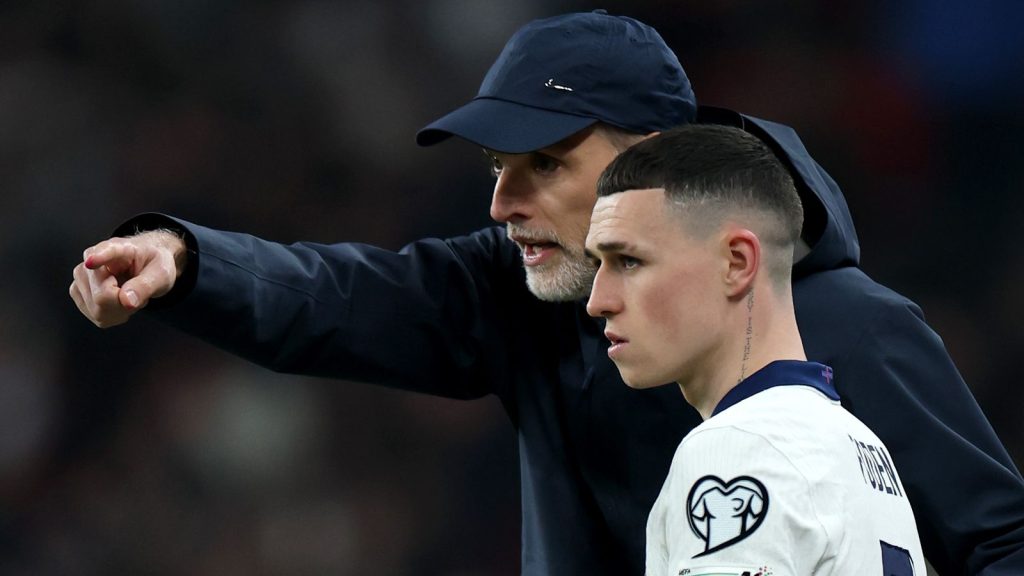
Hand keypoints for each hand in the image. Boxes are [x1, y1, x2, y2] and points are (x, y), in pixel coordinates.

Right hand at [69, 229, 186, 327]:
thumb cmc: (152, 263)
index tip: (91, 263)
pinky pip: (96, 315)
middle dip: (124, 304)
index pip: (105, 252)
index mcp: (118, 247)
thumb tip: (126, 301)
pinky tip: (119, 302)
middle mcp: (92, 259)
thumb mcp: (160, 273)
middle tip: (137, 293)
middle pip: (102, 296)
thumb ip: (145, 286)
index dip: (98, 258)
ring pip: (96, 309)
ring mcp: (81, 277)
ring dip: (119, 310)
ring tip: (129, 294)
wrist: (146, 263)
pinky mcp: (78, 291)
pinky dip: (112, 315)